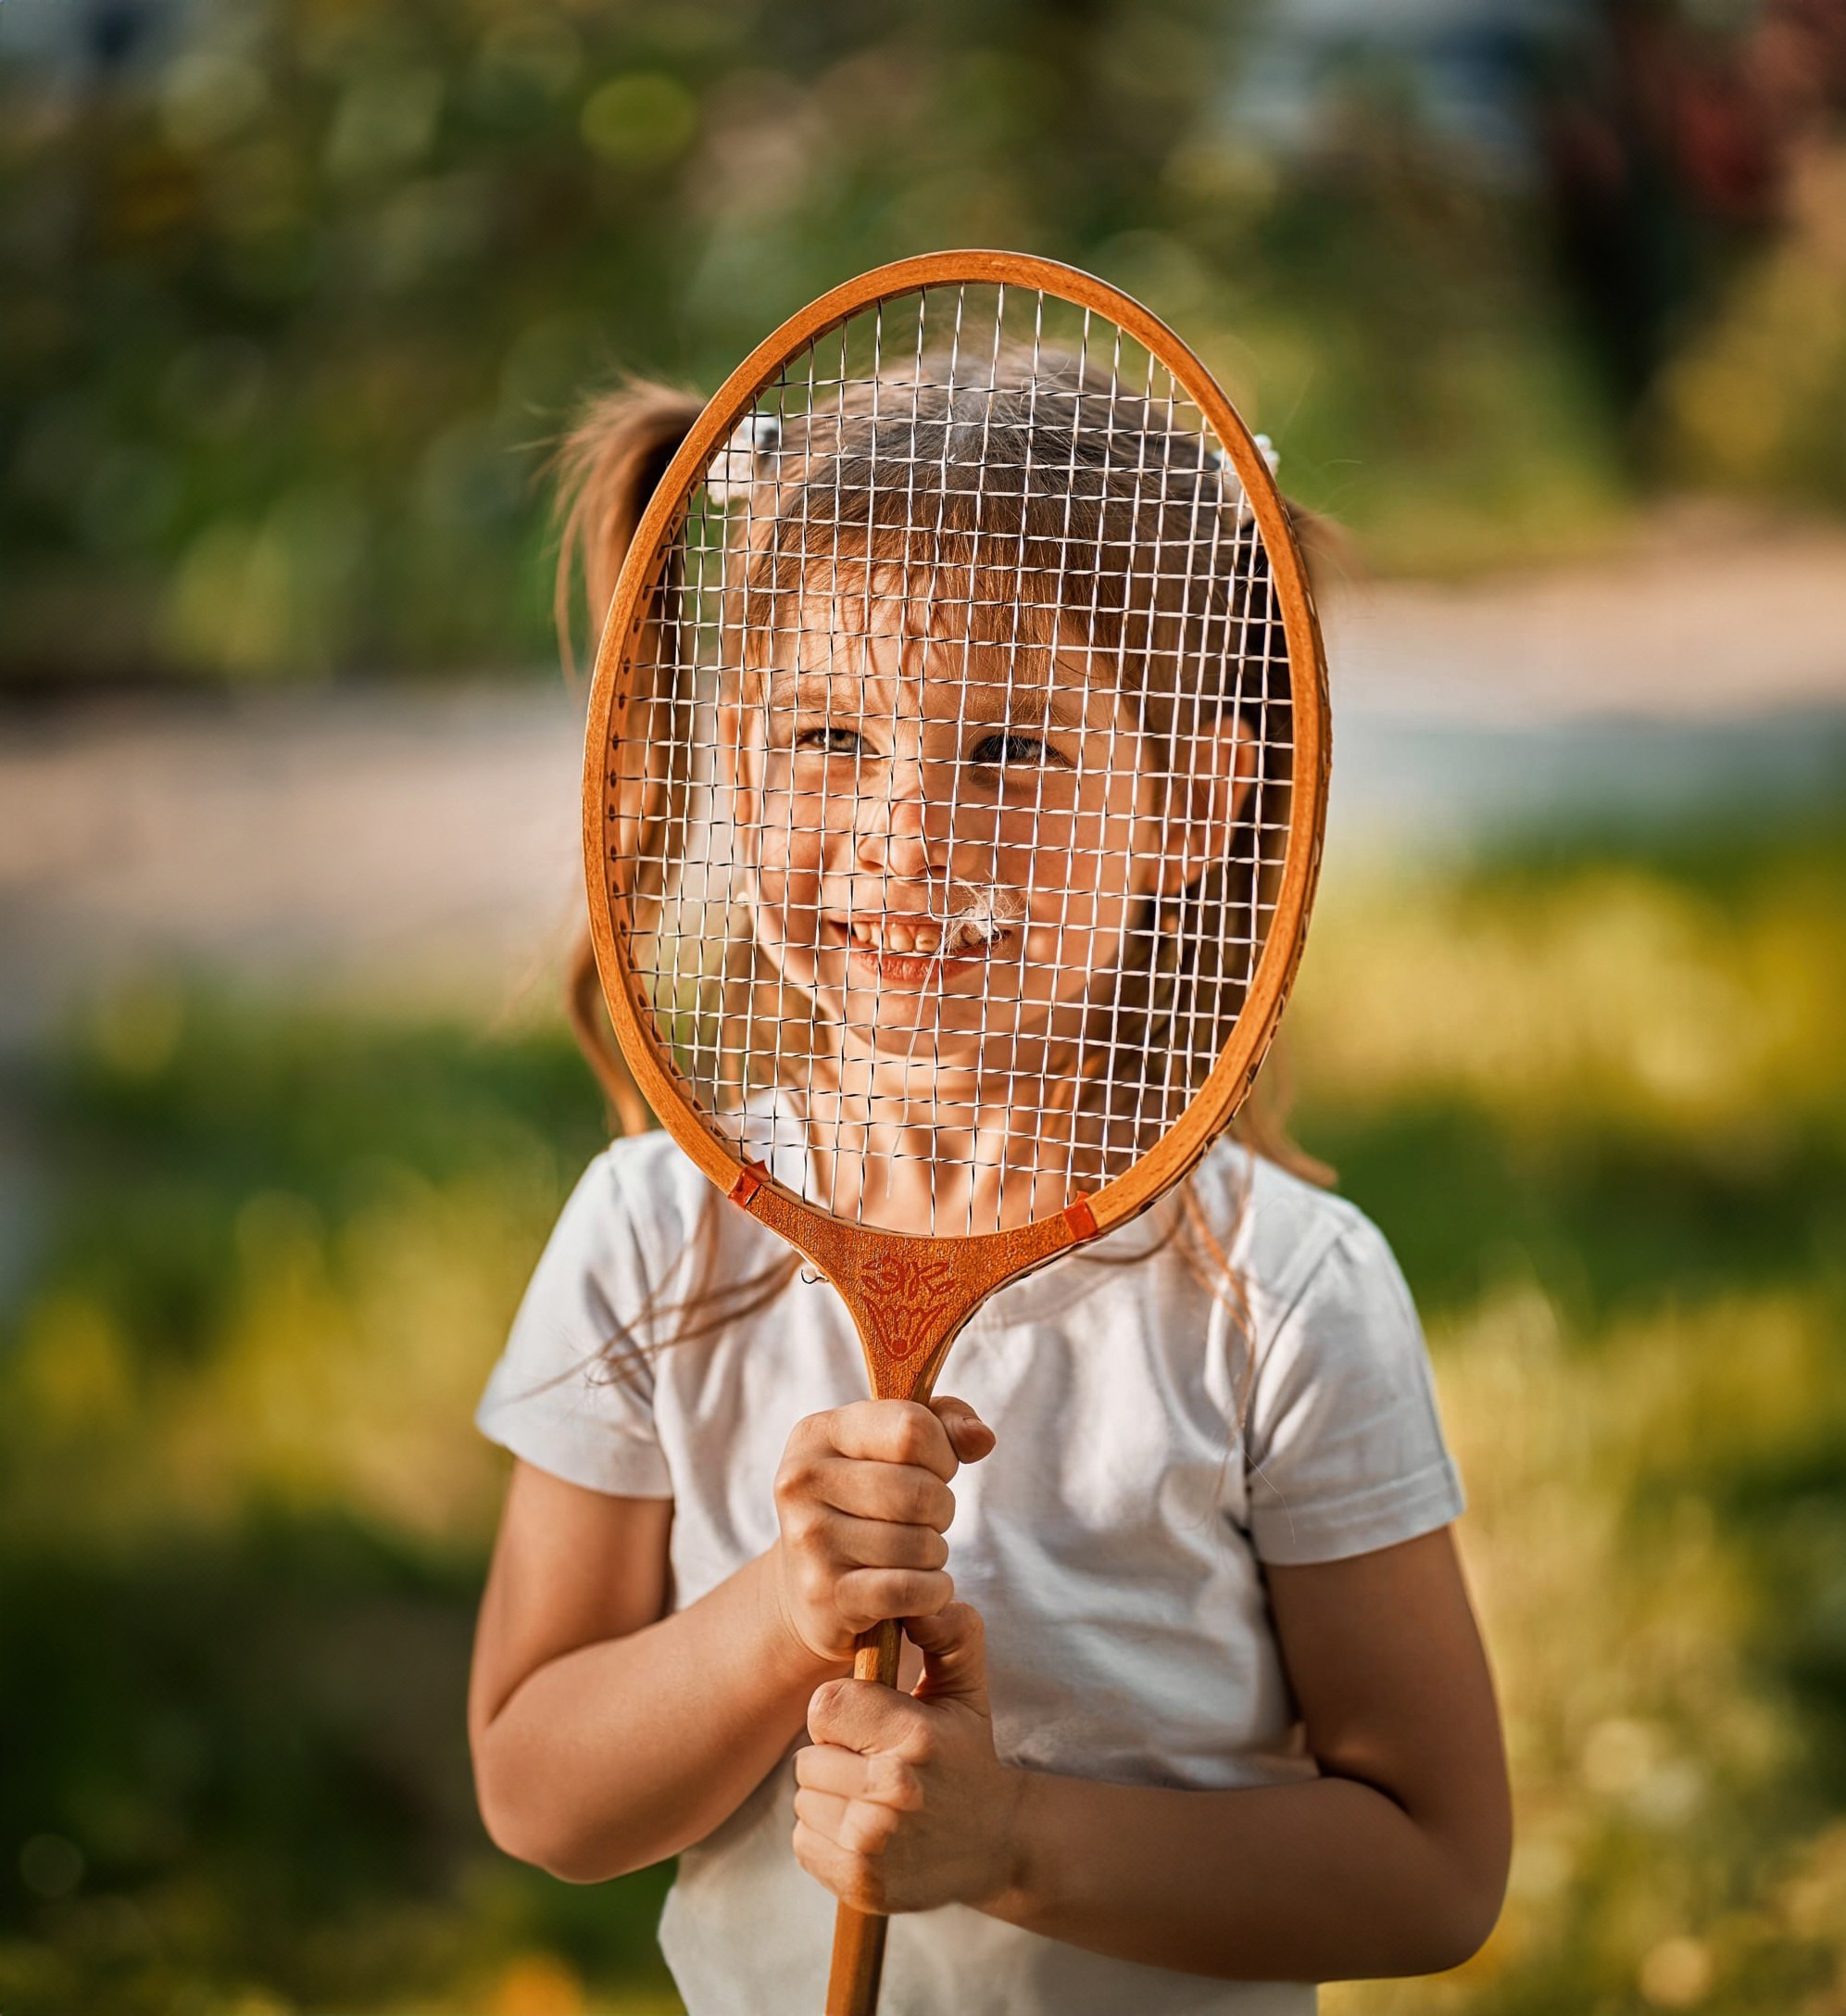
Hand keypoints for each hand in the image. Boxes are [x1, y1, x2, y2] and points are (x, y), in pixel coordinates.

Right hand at [767, 1397, 994, 1666]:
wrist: (806, 1586)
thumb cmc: (862, 1503)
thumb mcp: (891, 1449)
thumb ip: (943, 1424)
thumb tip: (981, 1437)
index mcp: (818, 1434)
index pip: (911, 1428)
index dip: (942, 1453)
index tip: (933, 1471)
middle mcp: (802, 1482)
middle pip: (920, 1492)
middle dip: (941, 1510)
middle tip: (925, 1520)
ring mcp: (809, 1540)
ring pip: (919, 1544)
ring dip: (934, 1554)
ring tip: (912, 1554)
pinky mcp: (824, 1596)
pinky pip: (909, 1590)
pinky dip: (933, 1592)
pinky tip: (922, 1589)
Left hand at [793, 1601, 1026, 1915]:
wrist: (993, 1844)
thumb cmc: (966, 1754)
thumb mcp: (966, 1689)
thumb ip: (950, 1632)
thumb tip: (921, 1599)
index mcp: (916, 1736)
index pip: (825, 1706)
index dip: (842, 1712)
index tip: (868, 1722)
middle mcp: (894, 1792)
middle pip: (808, 1757)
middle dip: (836, 1756)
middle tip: (875, 1764)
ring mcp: (876, 1845)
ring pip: (804, 1799)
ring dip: (828, 1797)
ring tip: (871, 1798)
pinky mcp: (861, 1884)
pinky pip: (802, 1842)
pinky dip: (824, 1837)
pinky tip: (863, 1833)